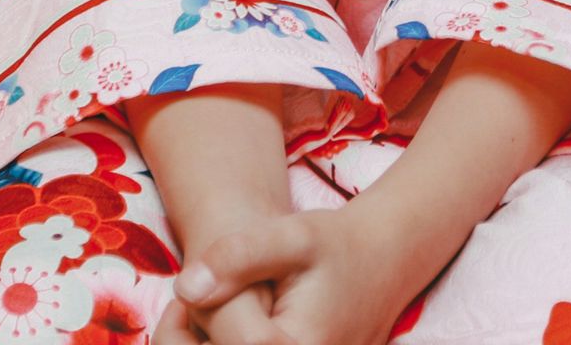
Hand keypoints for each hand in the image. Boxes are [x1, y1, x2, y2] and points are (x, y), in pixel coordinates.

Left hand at [173, 202, 425, 344]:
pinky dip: (233, 342)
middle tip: (187, 308)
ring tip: (208, 312)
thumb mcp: (291, 236)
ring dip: (212, 342)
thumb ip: (238, 256)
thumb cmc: (337, 244)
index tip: (184, 297)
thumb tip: (186, 289)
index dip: (187, 327)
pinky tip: (233, 323)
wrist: (387, 258)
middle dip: (197, 340)